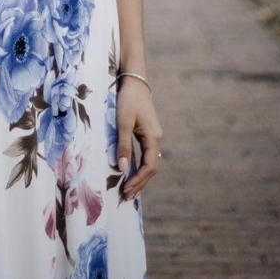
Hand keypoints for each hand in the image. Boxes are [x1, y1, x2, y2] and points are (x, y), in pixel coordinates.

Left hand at [116, 77, 162, 200]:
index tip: (126, 190)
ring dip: (140, 177)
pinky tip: (131, 173)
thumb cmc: (128, 100)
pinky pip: (145, 156)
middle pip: (151, 168)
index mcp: (154, 138)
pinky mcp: (147, 134)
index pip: (149, 167)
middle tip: (126, 197)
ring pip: (149, 163)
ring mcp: (153, 137)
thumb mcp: (123, 122)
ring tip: (129, 191)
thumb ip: (123, 145)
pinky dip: (139, 167)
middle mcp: (156, 140)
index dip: (138, 180)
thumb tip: (122, 168)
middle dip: (139, 183)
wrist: (134, 82)